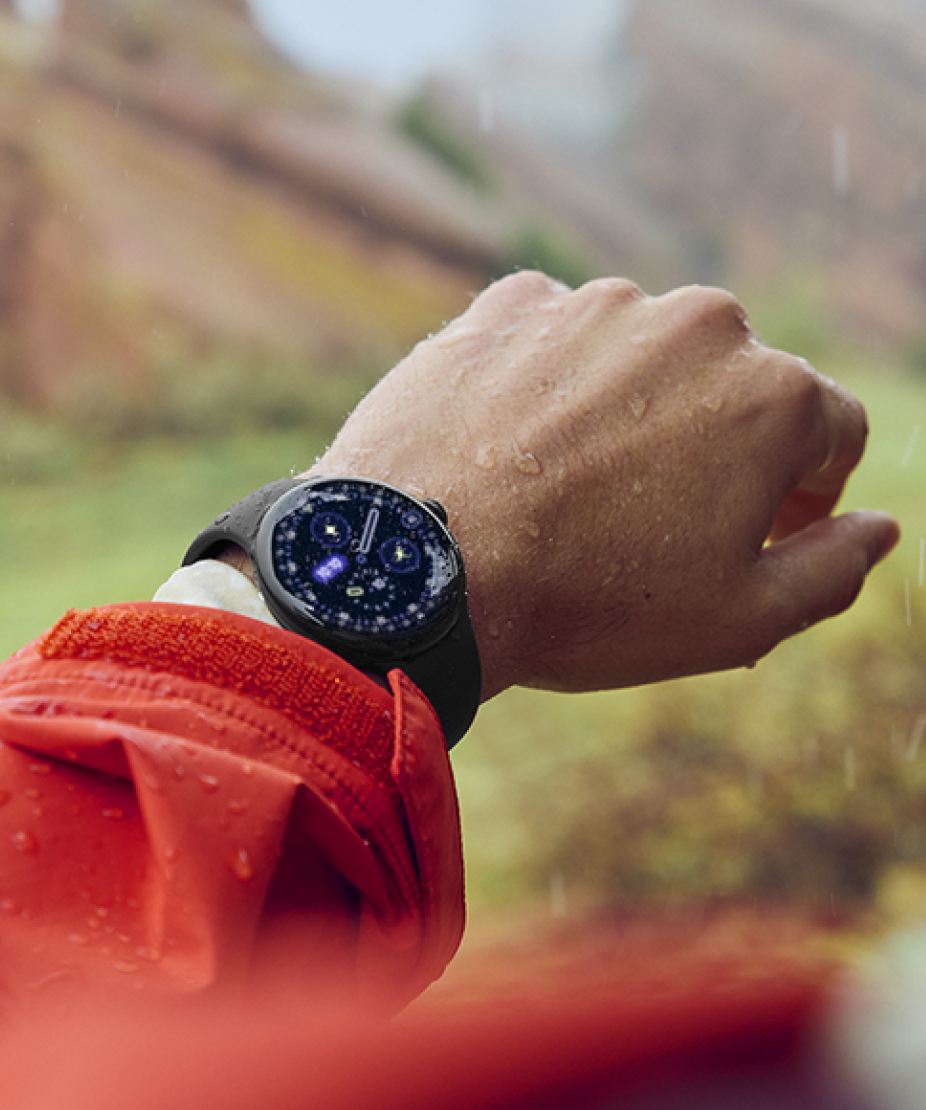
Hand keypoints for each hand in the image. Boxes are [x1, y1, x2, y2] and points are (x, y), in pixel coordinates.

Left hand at [311, 272, 899, 700]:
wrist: (414, 575)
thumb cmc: (583, 606)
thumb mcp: (736, 620)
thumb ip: (831, 568)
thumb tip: (879, 527)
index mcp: (772, 393)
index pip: (831, 430)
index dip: (807, 490)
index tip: (764, 529)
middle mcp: (693, 323)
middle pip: (734, 386)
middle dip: (717, 449)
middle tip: (656, 519)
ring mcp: (591, 304)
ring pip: (638, 359)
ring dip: (627, 412)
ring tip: (572, 490)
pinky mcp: (506, 305)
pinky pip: (551, 340)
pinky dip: (547, 384)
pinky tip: (515, 446)